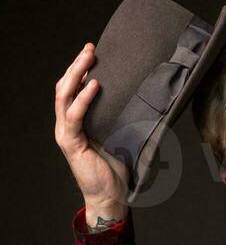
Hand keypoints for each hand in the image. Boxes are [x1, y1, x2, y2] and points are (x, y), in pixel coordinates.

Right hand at [54, 42, 129, 220]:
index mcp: (77, 122)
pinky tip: (93, 86)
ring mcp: (66, 133)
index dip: (80, 69)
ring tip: (89, 58)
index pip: (72, 89)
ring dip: (76, 74)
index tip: (94, 52)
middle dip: (77, 64)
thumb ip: (120, 117)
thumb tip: (141, 98)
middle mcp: (67, 125)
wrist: (112, 196)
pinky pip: (74, 116)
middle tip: (90, 47)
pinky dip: (83, 100)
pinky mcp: (71, 144)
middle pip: (65, 86)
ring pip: (64, 96)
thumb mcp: (119, 136)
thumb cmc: (116, 169)